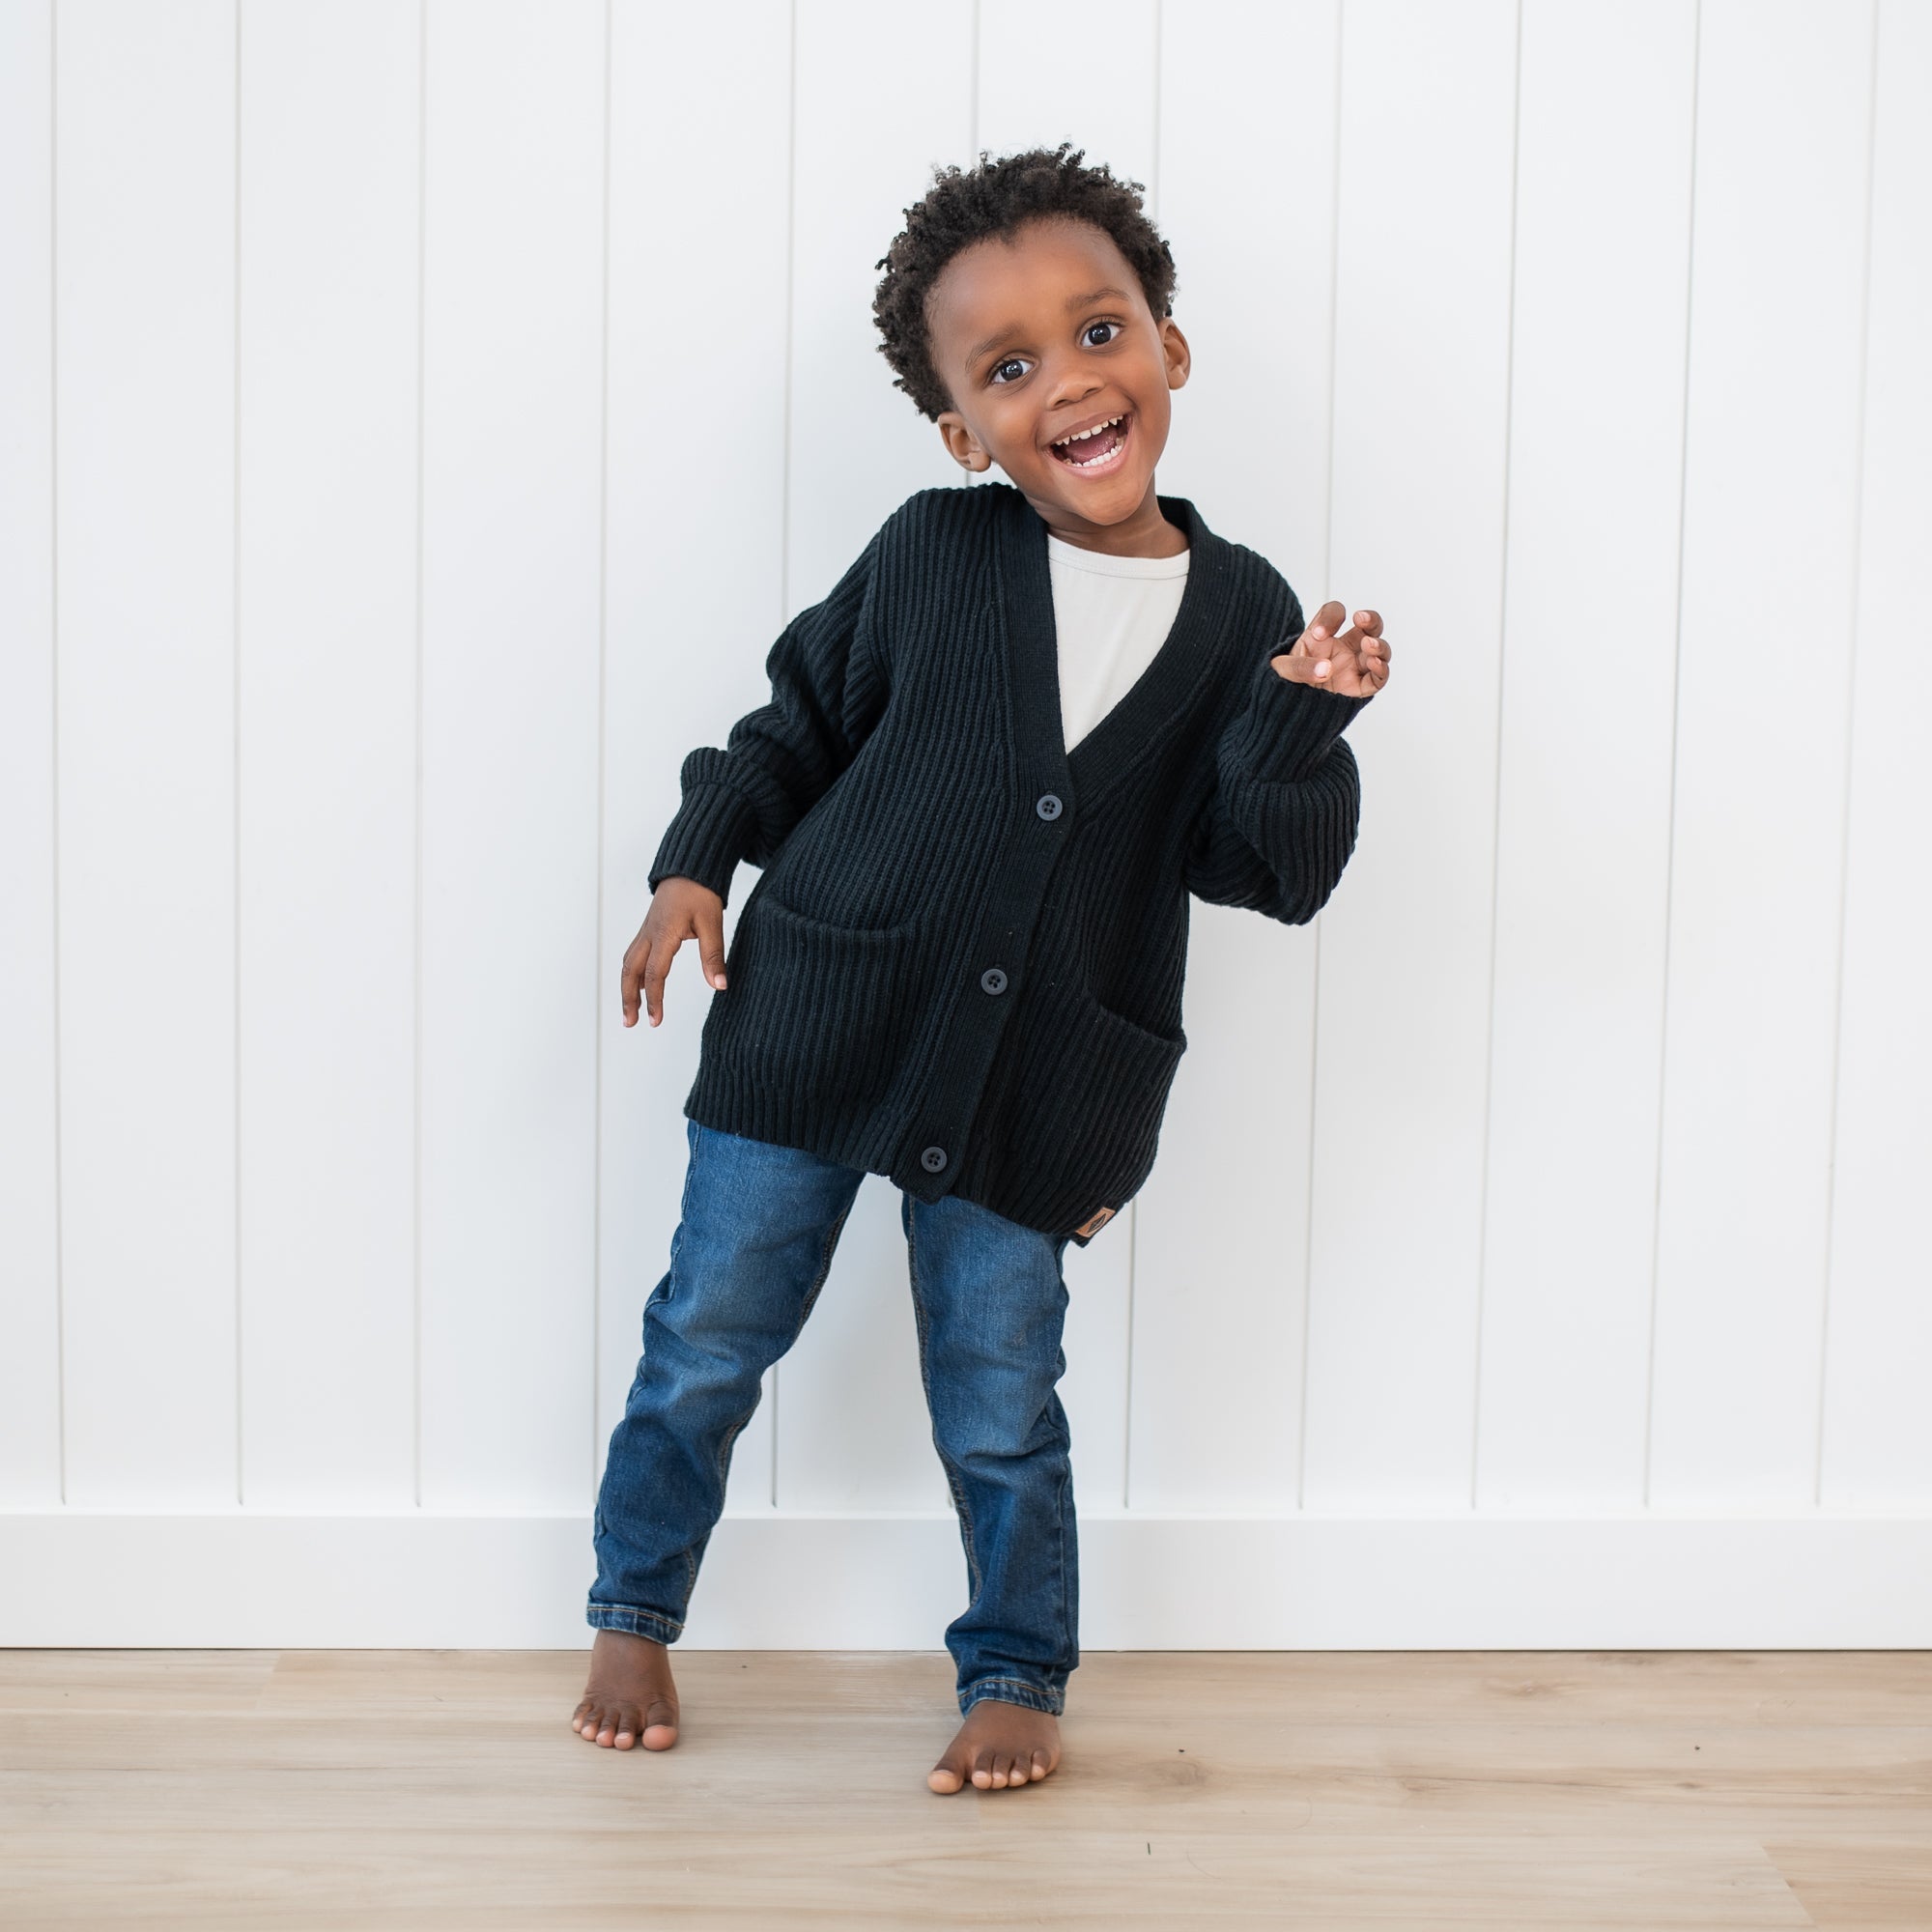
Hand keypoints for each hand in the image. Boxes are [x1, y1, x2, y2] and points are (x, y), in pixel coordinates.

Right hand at [622, 878, 727, 1027]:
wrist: (688, 868)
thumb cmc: (701, 893)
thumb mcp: (712, 923)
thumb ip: (713, 956)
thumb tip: (719, 986)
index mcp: (664, 933)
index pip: (654, 973)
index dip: (654, 999)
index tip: (655, 1020)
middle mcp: (648, 933)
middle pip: (630, 971)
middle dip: (628, 999)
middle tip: (630, 1023)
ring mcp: (645, 931)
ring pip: (628, 963)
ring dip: (627, 988)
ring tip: (630, 1012)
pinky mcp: (647, 929)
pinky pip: (633, 954)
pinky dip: (632, 973)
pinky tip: (637, 986)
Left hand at [1270, 601, 1391, 696]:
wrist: (1287, 711)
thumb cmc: (1285, 684)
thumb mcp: (1283, 670)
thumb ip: (1300, 667)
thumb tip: (1325, 669)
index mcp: (1323, 637)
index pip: (1334, 613)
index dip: (1330, 618)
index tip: (1318, 633)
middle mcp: (1343, 649)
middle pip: (1368, 626)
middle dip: (1371, 620)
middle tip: (1360, 618)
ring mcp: (1354, 667)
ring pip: (1378, 650)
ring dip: (1378, 645)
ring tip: (1367, 645)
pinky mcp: (1359, 688)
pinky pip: (1378, 678)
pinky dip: (1381, 670)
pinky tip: (1374, 663)